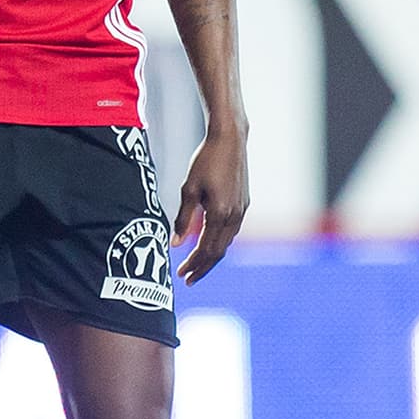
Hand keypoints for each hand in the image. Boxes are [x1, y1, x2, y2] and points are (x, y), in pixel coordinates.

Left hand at [172, 127, 249, 283]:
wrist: (230, 140)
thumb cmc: (206, 160)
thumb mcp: (189, 189)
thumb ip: (183, 218)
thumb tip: (175, 243)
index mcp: (220, 214)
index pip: (206, 250)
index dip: (193, 265)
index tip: (181, 275)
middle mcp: (235, 216)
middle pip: (218, 252)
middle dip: (202, 267)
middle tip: (187, 278)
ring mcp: (242, 210)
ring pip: (226, 242)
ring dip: (211, 256)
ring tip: (196, 264)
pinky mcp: (244, 203)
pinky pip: (231, 230)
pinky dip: (219, 241)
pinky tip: (208, 242)